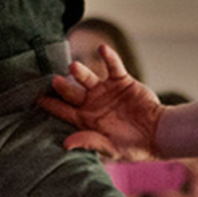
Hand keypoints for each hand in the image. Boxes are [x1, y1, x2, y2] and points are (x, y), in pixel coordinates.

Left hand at [39, 45, 164, 160]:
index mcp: (86, 120)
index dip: (52, 106)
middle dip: (63, 87)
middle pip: (72, 93)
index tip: (38, 100)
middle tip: (54, 81)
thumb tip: (65, 144)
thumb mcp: (111, 148)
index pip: (64, 112)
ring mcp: (106, 90)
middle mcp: (92, 103)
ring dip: (80, 72)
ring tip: (73, 67)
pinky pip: (113, 66)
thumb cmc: (134, 147)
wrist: (158, 134)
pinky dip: (109, 57)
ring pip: (88, 78)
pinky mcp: (122, 81)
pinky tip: (102, 49)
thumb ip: (89, 141)